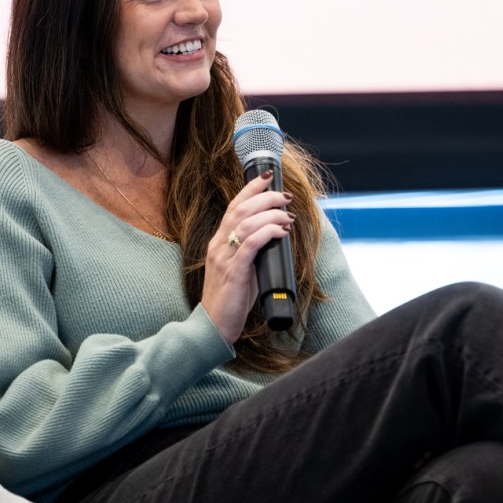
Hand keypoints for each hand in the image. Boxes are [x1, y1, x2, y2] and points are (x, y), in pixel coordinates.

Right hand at [200, 170, 294, 344]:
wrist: (214, 325)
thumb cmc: (231, 298)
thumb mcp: (242, 269)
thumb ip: (252, 251)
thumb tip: (275, 236)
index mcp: (219, 242)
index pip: (233, 206)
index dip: (250, 188)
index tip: (267, 177)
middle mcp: (218, 245)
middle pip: (240, 209)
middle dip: (265, 197)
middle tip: (285, 196)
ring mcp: (224, 258)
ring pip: (246, 223)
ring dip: (270, 214)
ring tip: (287, 215)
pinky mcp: (233, 271)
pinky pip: (251, 243)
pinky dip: (267, 232)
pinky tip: (280, 231)